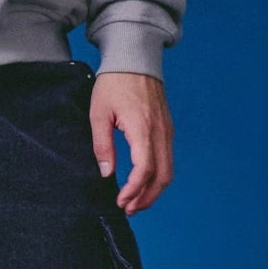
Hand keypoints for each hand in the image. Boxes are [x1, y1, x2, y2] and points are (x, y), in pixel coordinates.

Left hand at [89, 71, 173, 213]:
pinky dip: (158, 176)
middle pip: (162, 176)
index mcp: (142, 128)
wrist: (135, 59)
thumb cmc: (114, 83)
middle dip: (147, 198)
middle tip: (129, 209)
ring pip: (168, 170)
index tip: (120, 201)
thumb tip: (107, 174)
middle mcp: (160, 132)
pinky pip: (167, 159)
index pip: (144, 170)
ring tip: (136, 201)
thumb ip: (102, 145)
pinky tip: (143, 182)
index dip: (133, 190)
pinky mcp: (167, 128)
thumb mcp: (98, 113)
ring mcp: (167, 130)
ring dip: (154, 190)